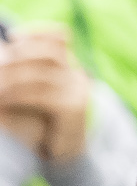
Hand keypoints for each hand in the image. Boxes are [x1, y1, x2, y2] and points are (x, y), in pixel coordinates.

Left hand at [0, 28, 89, 164]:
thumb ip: (16, 76)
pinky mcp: (75, 107)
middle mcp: (77, 74)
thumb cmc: (37, 121)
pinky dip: (17, 96)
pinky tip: (1, 101)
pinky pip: (42, 95)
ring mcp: (78, 90)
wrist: (60, 153)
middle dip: (18, 56)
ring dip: (11, 78)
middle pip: (50, 52)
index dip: (37, 32)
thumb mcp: (26, 94)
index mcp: (67, 66)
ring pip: (41, 74)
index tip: (12, 37)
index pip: (59, 37)